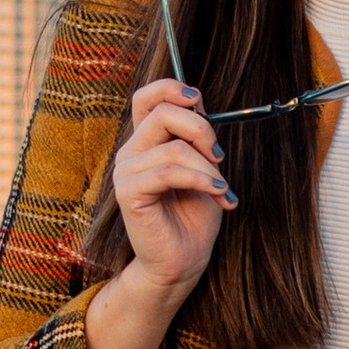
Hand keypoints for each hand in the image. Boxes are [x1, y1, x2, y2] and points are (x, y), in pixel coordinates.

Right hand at [112, 74, 233, 304]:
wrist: (183, 260)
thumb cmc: (193, 216)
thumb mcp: (203, 167)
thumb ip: (197, 136)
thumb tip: (197, 100)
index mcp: (146, 141)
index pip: (146, 97)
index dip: (170, 88)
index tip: (198, 99)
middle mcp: (131, 151)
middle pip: (163, 112)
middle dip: (202, 129)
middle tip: (219, 157)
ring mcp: (126, 171)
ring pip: (173, 148)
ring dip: (208, 169)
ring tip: (223, 190)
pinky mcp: (128, 193)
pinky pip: (167, 172)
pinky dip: (200, 181)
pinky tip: (218, 195)